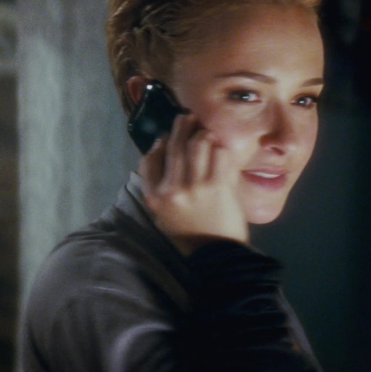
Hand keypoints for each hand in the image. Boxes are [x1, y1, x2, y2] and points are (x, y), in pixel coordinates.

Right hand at [139, 114, 247, 255]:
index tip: (166, 138)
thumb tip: (162, 150)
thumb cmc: (189, 233)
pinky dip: (221, 148)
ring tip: (205, 131)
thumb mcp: (163, 214)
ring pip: (198, 144)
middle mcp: (172, 189)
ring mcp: (196, 186)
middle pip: (175, 146)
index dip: (159, 144)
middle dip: (182, 127)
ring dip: (203, 134)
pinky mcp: (218, 186)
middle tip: (188, 117)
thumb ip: (159, 186)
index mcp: (155, 198)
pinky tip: (221, 149)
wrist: (216, 254)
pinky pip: (219, 154)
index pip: (150, 160)